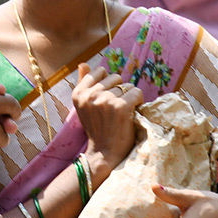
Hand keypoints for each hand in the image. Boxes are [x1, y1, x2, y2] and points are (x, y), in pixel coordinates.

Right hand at [72, 63, 141, 183]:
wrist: (104, 154)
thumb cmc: (97, 129)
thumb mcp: (84, 106)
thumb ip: (84, 83)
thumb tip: (82, 63)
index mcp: (78, 93)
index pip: (100, 71)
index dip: (108, 84)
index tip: (107, 99)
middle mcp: (90, 94)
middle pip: (115, 77)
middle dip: (119, 90)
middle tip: (115, 109)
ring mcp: (105, 100)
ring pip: (127, 86)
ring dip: (129, 98)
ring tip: (122, 114)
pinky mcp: (121, 107)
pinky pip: (136, 92)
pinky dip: (138, 102)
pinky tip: (132, 113)